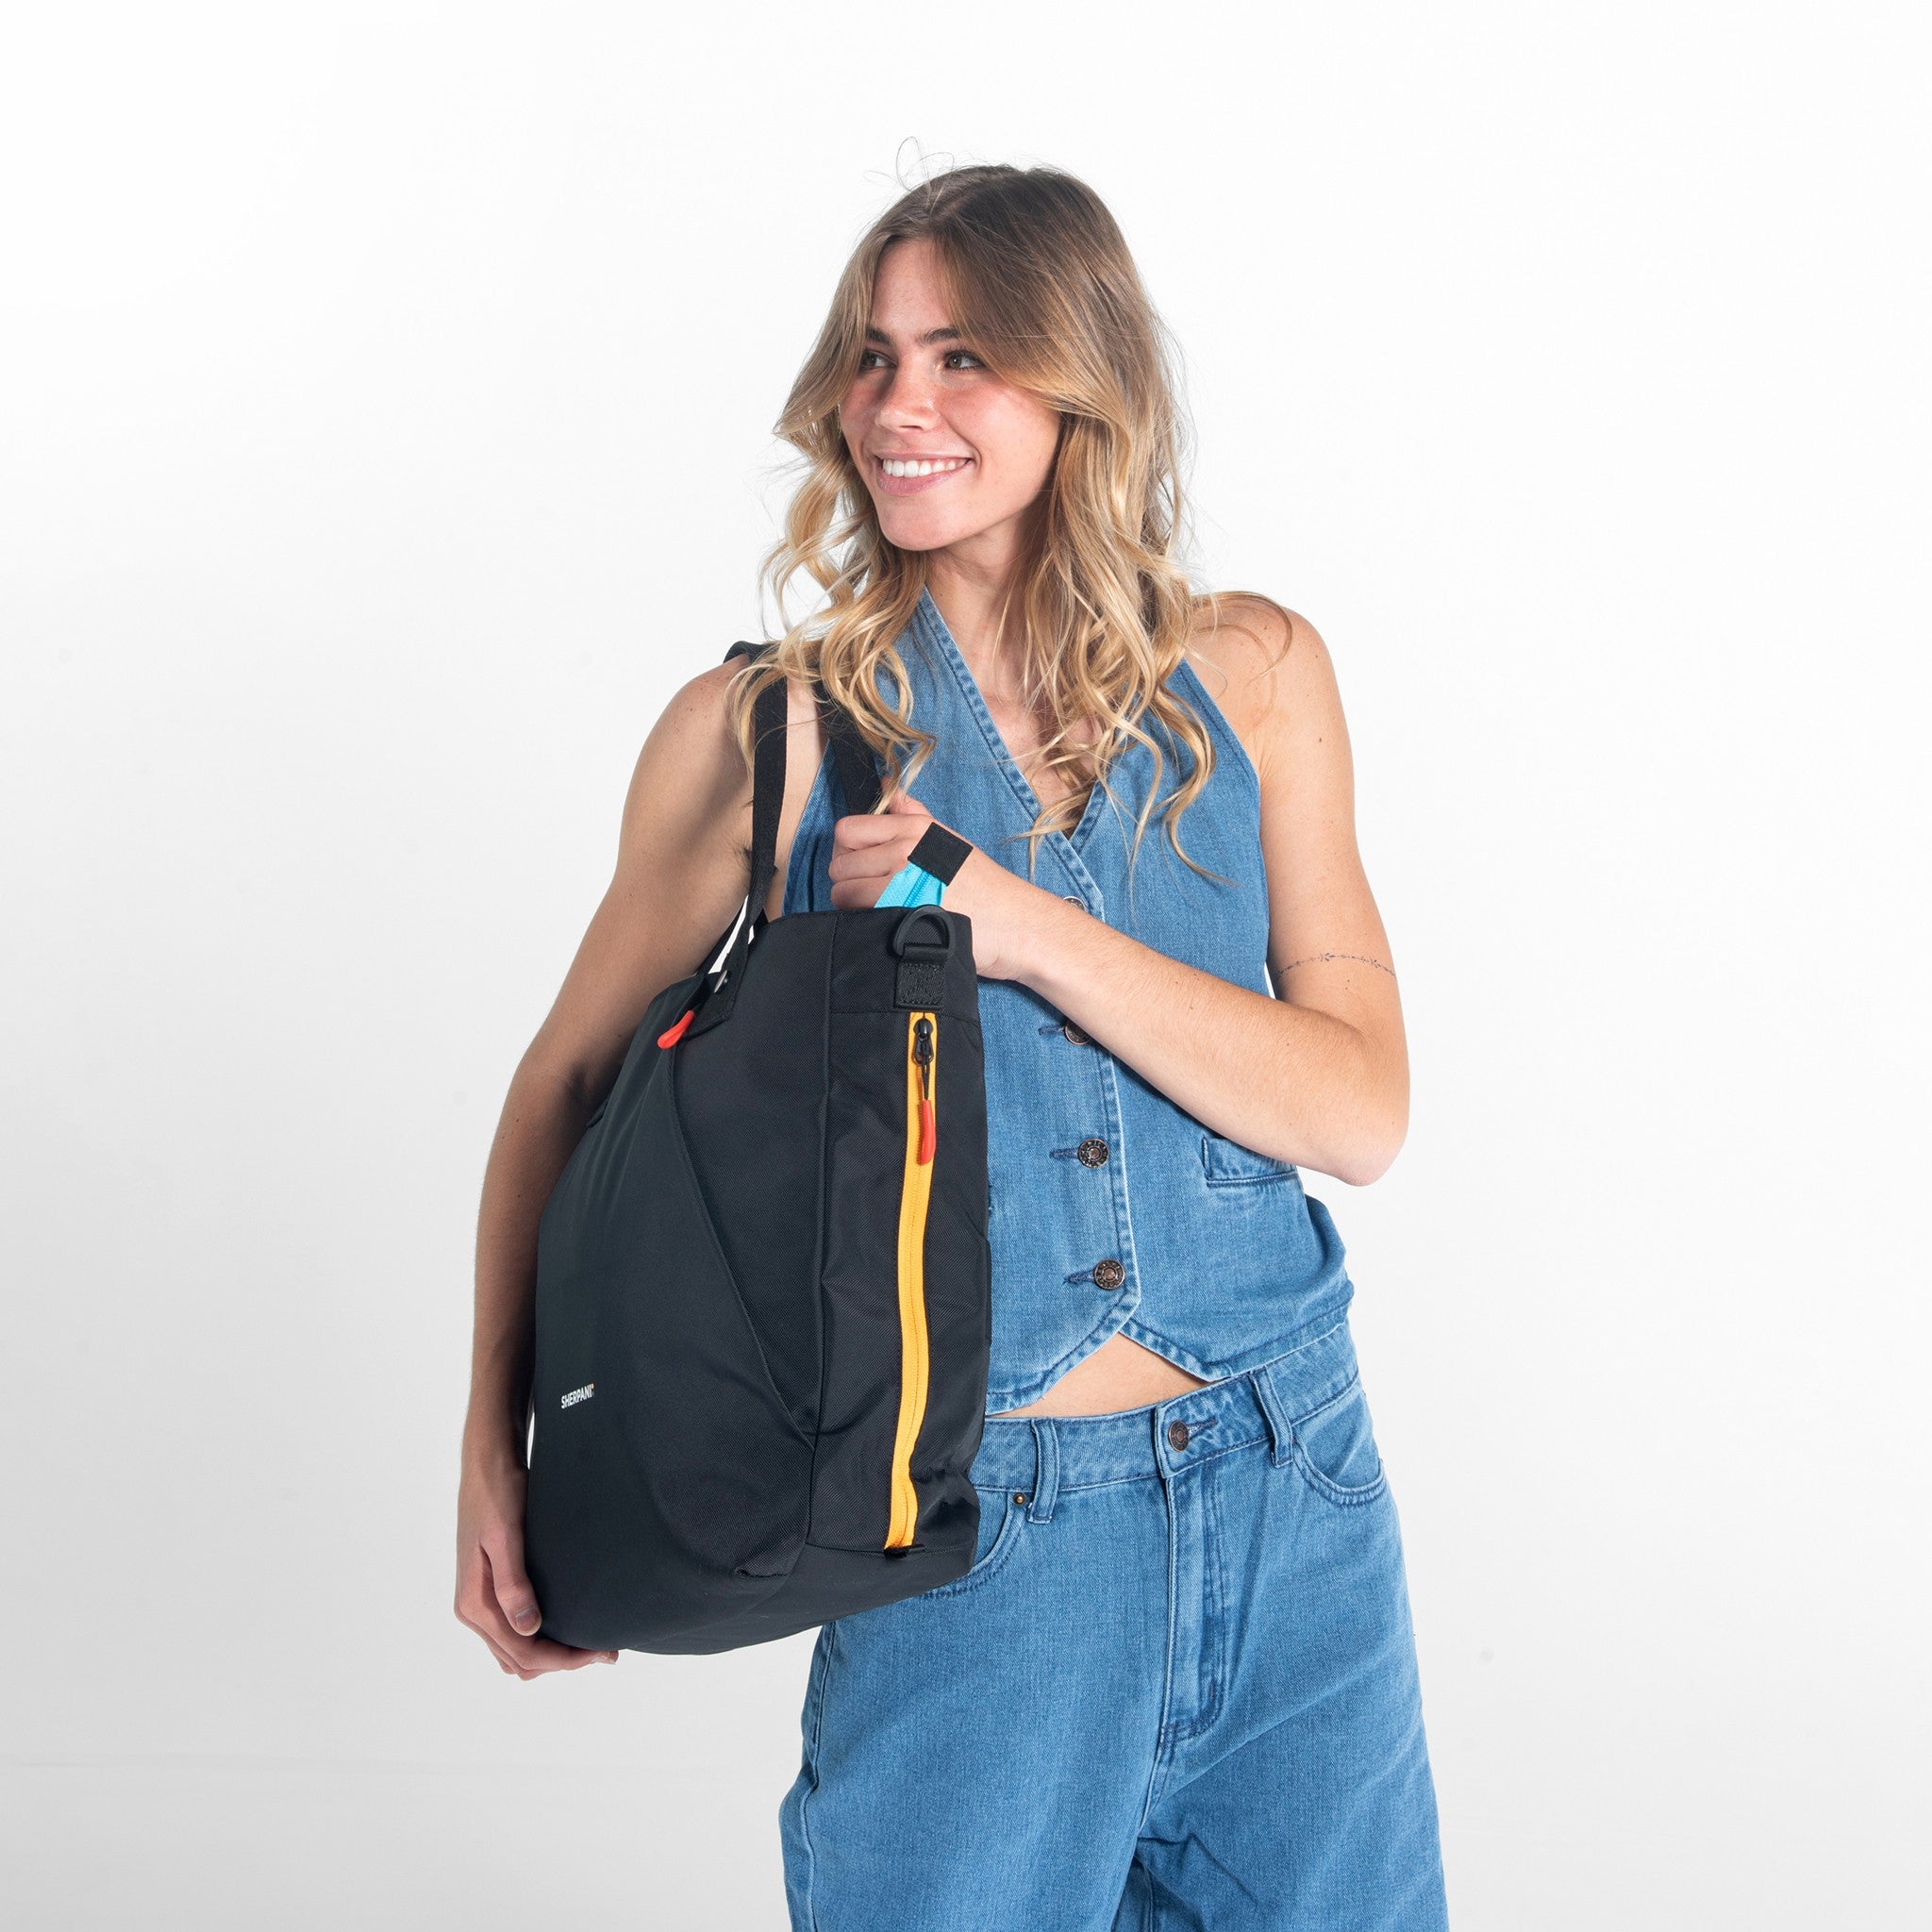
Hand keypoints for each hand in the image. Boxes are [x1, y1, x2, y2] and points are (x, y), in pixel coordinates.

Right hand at [455, 1448, 618, 1677]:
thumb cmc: (498, 1493)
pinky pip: (515, 1632)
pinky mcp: (491, 1591)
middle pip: (520, 1659)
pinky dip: (540, 1639)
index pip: (522, 1652)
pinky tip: (568, 1624)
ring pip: (516, 1652)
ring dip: (551, 1655)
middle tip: (607, 1651)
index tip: (603, 1652)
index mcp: (474, 1604)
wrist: (487, 1465)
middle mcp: (472, 1610)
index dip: (564, 1660)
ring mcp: (480, 1603)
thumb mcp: (506, 1535)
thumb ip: (513, 1583)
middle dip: (563, 1661)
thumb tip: (529, 1629)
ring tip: (593, 1643)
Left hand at [828, 785, 1048, 981]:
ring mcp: (900, 882)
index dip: (848, 850)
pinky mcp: (899, 914)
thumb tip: (890, 786)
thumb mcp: (948, 839)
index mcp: (913, 827)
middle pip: (839, 863)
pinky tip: (885, 924)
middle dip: (849, 880)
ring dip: (854, 905)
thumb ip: (913, 815)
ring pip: (843, 892)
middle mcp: (903, 849)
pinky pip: (857, 916)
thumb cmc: (984, 885)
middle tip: (872, 893)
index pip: (846, 830)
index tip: (862, 865)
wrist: (1013, 921)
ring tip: (879, 910)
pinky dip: (863, 923)